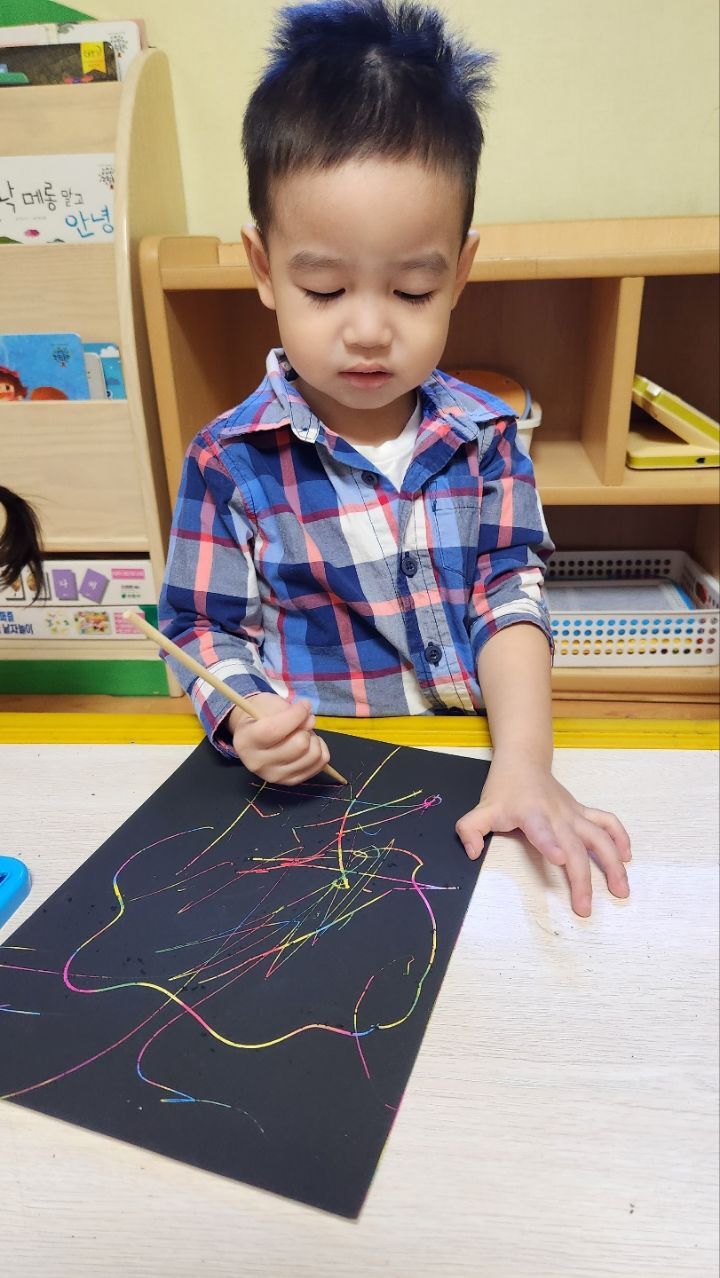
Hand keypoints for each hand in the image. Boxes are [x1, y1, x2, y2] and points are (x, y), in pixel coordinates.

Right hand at [227, 693, 329, 784]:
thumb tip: (310, 721)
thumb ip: (288, 711)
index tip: (304, 704)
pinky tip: (310, 743)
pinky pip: (319, 764)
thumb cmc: (260, 716)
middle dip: (306, 727)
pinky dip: (320, 749)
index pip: (275, 730)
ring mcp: (275, 776)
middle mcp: (258, 763)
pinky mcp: (290, 781)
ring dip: (314, 738)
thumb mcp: (268, 706)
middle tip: (302, 720)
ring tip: (304, 732)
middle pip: (298, 745)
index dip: (296, 715)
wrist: (253, 735)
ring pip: (312, 755)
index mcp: (246, 741)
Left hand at [455, 754, 630, 916]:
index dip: (551, 844)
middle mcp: (557, 815)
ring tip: (621, 890)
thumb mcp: (481, 808)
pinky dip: (620, 838)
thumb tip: (471, 852)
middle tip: (585, 907)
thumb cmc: (504, 788)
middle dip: (582, 878)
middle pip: (576, 846)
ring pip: (600, 837)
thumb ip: (470, 830)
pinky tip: (626, 858)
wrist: (524, 761)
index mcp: (532, 814)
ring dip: (613, 863)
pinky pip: (607, 822)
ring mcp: (573, 814)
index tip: (560, 859)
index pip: (542, 830)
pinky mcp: (582, 812)